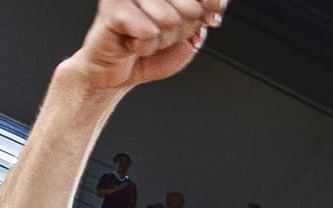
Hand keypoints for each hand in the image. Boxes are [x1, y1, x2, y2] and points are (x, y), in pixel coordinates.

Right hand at [72, 0, 222, 93]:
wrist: (114, 74)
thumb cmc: (148, 53)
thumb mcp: (188, 37)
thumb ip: (204, 16)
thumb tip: (219, 3)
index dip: (211, 7)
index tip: (209, 18)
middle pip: (190, 8)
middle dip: (181, 32)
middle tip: (160, 35)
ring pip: (170, 20)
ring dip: (161, 41)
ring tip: (144, 39)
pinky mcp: (113, 8)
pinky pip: (149, 31)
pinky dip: (145, 47)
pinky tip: (131, 43)